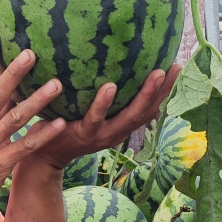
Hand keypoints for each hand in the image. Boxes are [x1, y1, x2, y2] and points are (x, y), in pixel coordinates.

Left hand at [27, 65, 179, 169]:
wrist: (43, 153)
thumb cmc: (66, 125)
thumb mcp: (91, 113)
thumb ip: (106, 98)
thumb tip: (116, 68)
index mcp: (120, 125)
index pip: (150, 108)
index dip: (166, 91)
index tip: (178, 68)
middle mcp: (116, 132)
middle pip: (146, 111)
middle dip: (162, 90)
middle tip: (174, 68)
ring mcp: (101, 135)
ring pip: (128, 116)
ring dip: (144, 96)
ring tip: (155, 73)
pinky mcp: (82, 134)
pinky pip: (95, 118)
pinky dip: (103, 103)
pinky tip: (110, 86)